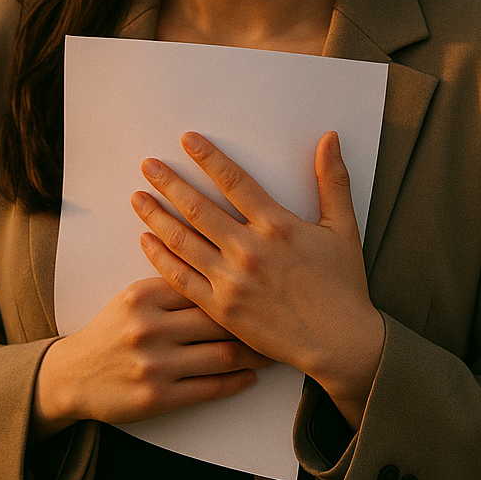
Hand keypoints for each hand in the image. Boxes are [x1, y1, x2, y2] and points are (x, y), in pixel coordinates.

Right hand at [29, 276, 271, 440]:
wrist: (75, 375)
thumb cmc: (112, 329)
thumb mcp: (134, 297)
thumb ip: (171, 284)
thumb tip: (219, 267)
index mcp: (144, 295)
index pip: (201, 282)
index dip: (235, 283)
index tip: (262, 281)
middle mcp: (150, 328)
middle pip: (217, 318)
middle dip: (253, 318)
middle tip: (280, 314)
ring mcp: (155, 365)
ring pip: (220, 355)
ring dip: (252, 353)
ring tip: (272, 349)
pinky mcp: (158, 398)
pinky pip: (209, 388)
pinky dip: (235, 382)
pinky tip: (251, 377)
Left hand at [131, 131, 383, 428]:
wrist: (340, 342)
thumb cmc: (342, 284)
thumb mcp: (343, 226)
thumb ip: (333, 179)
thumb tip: (330, 137)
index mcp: (277, 225)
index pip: (234, 181)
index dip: (208, 157)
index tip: (187, 139)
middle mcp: (249, 250)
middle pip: (199, 208)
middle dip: (170, 183)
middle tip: (148, 164)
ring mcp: (232, 281)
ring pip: (184, 241)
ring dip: (157, 216)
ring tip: (137, 197)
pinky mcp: (222, 309)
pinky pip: (183, 279)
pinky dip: (161, 258)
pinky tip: (146, 241)